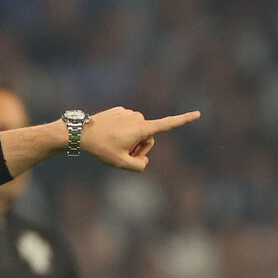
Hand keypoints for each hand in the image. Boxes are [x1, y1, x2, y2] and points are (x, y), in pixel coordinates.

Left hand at [82, 107, 200, 171]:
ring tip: (113, 145)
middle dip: (140, 148)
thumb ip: (139, 167)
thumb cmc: (100, 148)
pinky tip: (108, 136)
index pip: (167, 124)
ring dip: (130, 140)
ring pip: (137, 131)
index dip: (184, 120)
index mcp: (142, 128)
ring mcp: (128, 113)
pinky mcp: (119, 111)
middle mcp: (138, 117)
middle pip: (148, 137)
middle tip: (124, 155)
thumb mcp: (121, 163)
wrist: (79, 132)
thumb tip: (144, 161)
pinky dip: (121, 132)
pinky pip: (126, 125)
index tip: (198, 113)